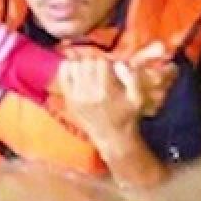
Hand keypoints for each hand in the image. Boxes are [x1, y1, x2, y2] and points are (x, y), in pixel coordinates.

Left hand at [58, 42, 175, 116]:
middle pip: (87, 62)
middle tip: (100, 69)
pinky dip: (68, 67)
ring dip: (83, 64)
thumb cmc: (127, 116)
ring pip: (75, 65)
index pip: (101, 62)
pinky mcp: (69, 99)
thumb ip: (132, 78)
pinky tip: (76, 70)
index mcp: (106, 91)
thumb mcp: (137, 99)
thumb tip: (119, 64)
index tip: (111, 68)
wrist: (112, 138)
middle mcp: (89, 93)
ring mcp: (76, 96)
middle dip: (95, 62)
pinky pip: (63, 75)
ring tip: (90, 70)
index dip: (107, 62)